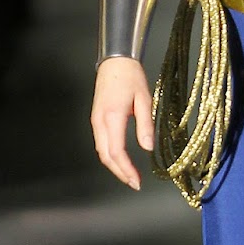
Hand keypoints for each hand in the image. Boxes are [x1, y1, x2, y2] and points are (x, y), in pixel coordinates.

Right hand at [91, 57, 154, 189]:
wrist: (115, 61)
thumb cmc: (130, 76)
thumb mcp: (144, 99)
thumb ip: (145, 124)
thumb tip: (147, 147)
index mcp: (112, 117)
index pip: (117, 151)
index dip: (126, 169)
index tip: (136, 181)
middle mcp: (100, 121)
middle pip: (106, 156)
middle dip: (119, 173)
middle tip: (134, 183)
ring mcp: (96, 120)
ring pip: (101, 151)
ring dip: (114, 166)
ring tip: (128, 175)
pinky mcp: (96, 119)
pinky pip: (101, 143)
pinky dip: (110, 156)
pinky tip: (120, 160)